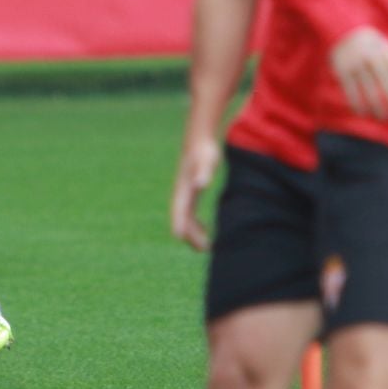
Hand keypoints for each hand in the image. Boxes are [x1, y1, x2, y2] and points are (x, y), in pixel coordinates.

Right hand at [170, 134, 220, 250]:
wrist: (199, 139)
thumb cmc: (204, 150)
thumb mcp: (207, 160)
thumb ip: (203, 173)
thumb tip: (201, 185)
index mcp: (183, 190)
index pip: (179, 212)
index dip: (180, 226)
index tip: (182, 239)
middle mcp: (181, 195)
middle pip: (182, 220)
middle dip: (191, 236)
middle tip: (206, 249)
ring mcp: (185, 195)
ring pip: (186, 220)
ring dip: (194, 234)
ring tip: (207, 246)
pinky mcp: (191, 194)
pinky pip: (190, 215)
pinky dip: (196, 226)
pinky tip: (206, 231)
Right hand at [329, 26, 387, 120]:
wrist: (343, 31)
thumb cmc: (371, 47)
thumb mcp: (386, 51)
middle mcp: (374, 57)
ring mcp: (357, 64)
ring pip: (370, 94)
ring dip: (377, 110)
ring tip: (381, 118)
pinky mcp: (342, 70)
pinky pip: (352, 93)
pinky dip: (358, 106)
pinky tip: (363, 113)